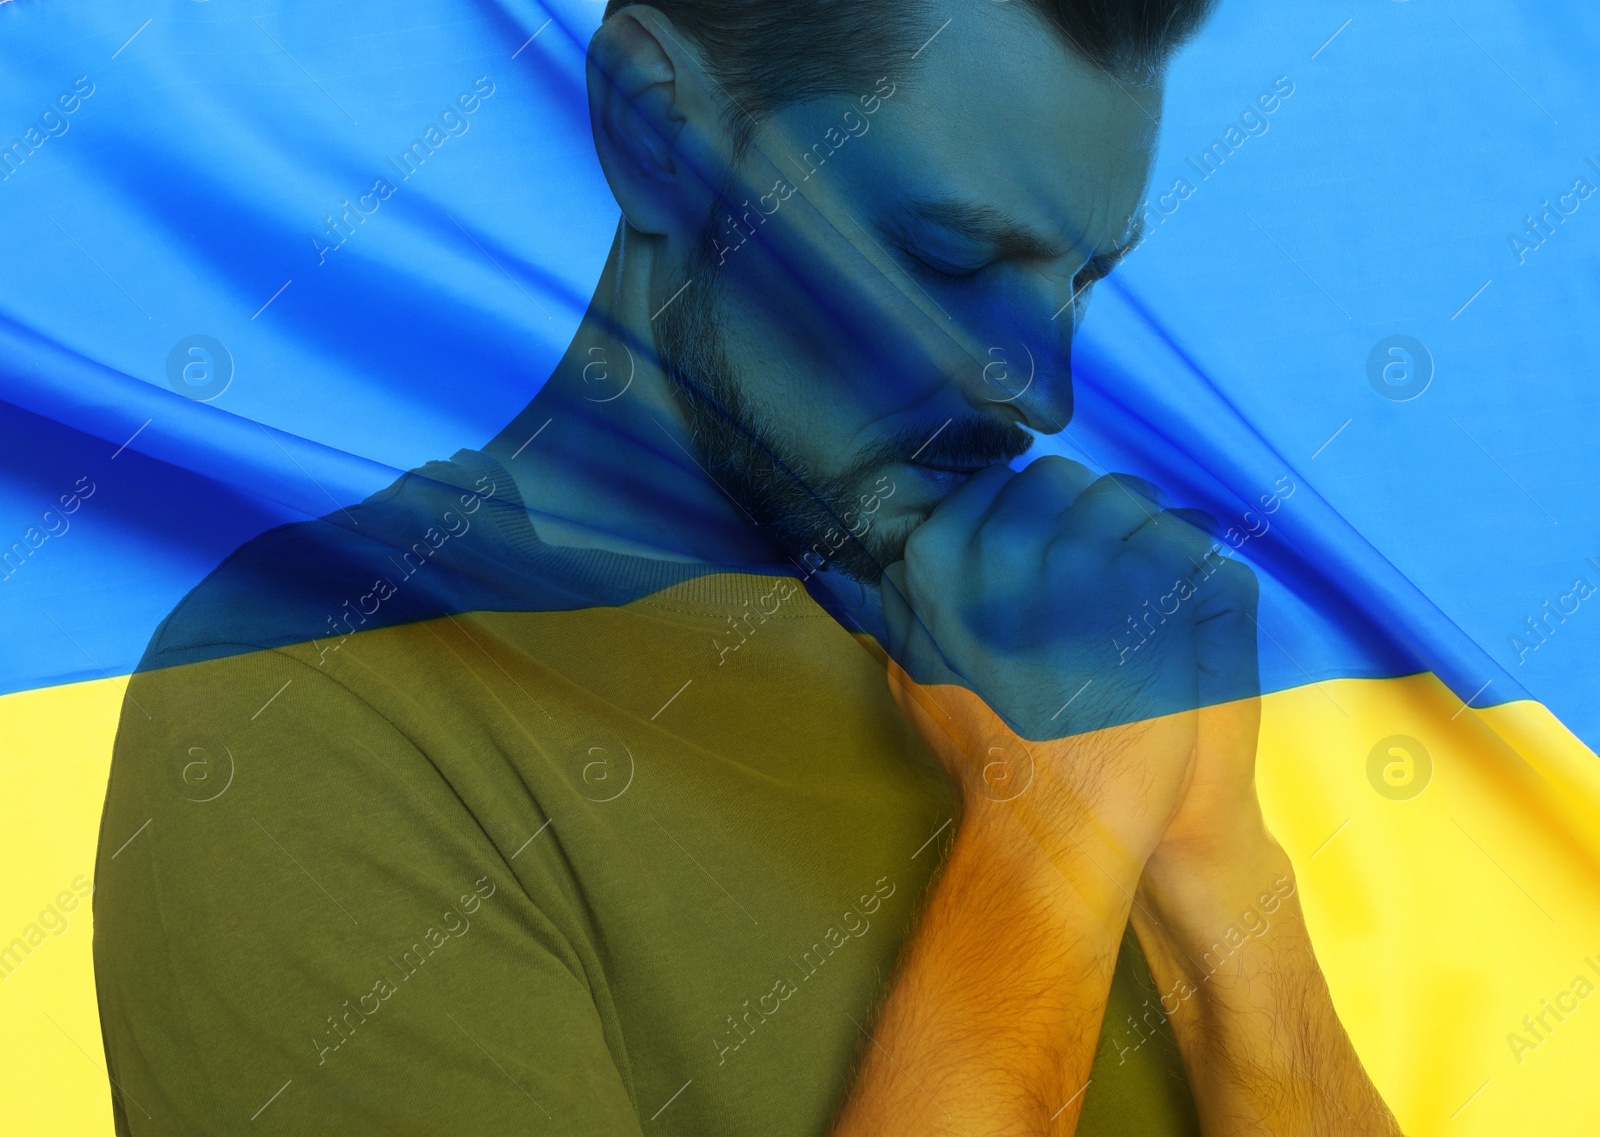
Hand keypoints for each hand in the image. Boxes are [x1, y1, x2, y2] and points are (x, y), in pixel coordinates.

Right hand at [881, 456, 1259, 866]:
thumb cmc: (981, 756)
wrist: (1049, 822)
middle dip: (1082, 516)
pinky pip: (1177, 537)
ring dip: (1135, 533)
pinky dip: (1181, 564)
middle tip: (1095, 575)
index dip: (1030, 518)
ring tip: (1136, 595)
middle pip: (1062, 482)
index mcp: (943, 553)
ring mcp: (1085, 559)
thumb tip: (911, 558)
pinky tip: (1169, 612)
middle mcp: (1010, 542)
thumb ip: (907, 600)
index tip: (1045, 555)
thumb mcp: (908, 671)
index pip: (1001, 486)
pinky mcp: (1152, 586)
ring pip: (1125, 498)